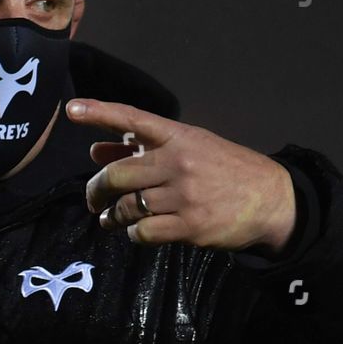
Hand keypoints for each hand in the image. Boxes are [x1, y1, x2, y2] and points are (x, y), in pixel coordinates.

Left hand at [67, 98, 296, 252]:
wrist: (271, 199)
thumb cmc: (225, 171)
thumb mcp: (190, 149)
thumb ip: (142, 149)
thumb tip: (96, 153)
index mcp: (179, 137)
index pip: (133, 119)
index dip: (99, 113)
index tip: (71, 110)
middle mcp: (179, 162)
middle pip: (117, 175)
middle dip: (97, 190)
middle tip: (93, 199)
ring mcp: (184, 195)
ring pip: (127, 207)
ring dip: (112, 217)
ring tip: (109, 219)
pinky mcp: (189, 225)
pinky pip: (143, 232)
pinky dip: (132, 233)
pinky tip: (136, 231)